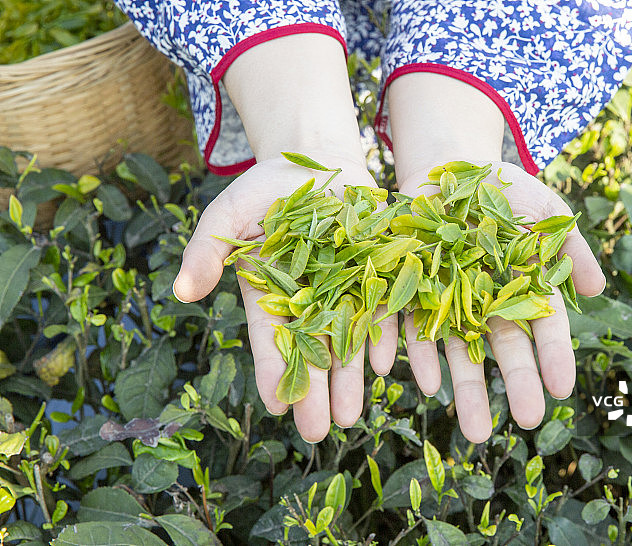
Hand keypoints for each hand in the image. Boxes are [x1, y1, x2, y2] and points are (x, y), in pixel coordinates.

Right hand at [172, 155, 397, 441]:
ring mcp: (344, 291)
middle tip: (318, 432)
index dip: (273, 371)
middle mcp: (308, 300)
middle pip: (312, 352)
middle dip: (315, 392)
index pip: (270, 339)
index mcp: (269, 293)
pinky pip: (381, 311)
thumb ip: (206, 251)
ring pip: (347, 342)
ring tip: (352, 417)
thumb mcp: (228, 213)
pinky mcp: (376, 275)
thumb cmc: (266, 187)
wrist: (318, 160)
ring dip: (350, 379)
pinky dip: (383, 337)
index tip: (274, 407)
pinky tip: (385, 366)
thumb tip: (180, 293)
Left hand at [395, 162, 604, 442]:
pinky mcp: (411, 292)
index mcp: (524, 286)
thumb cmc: (503, 187)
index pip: (544, 326)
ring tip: (475, 431)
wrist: (445, 166)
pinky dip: (418, 353)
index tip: (563, 388)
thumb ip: (569, 247)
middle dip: (516, 384)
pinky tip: (425, 382)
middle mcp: (488, 302)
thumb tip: (596, 289)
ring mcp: (449, 300)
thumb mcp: (544, 209)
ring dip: (466, 390)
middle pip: (503, 348)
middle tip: (528, 422)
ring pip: (458, 352)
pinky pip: (413, 327)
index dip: (554, 355)